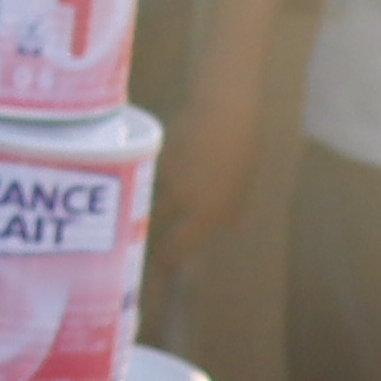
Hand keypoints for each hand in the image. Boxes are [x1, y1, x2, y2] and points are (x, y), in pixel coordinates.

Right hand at [147, 83, 258, 278]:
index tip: (155, 270)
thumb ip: (229, 212)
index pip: (177, 248)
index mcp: (211, 213)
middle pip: (154, 228)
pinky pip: (152, 175)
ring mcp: (168, 178)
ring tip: (149, 201)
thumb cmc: (239, 150)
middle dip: (145, 237)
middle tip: (140, 242)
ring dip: (152, 202)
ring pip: (153, 198)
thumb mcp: (240, 188)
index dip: (164, 262)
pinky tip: (164, 167)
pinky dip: (156, 176)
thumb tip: (226, 230)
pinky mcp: (155, 158)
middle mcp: (185, 200)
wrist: (223, 110)